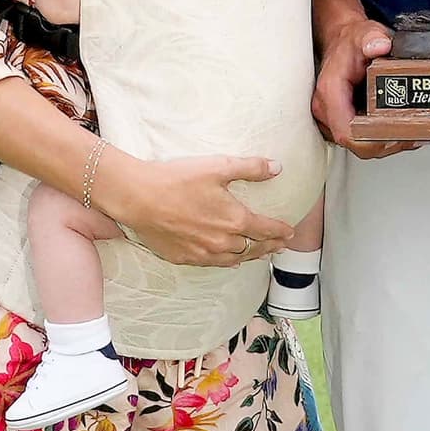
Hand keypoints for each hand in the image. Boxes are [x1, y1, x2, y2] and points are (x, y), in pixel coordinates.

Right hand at [103, 152, 293, 267]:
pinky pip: (213, 264)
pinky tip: (231, 261)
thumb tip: (277, 168)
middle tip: (280, 246)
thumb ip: (251, 168)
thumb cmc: (177, 179)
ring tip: (261, 255)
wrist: (139, 197)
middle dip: (270, 246)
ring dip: (251, 256)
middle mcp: (223, 241)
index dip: (281, 231)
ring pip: (235, 258)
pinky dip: (227, 262)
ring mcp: (204, 252)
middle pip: (254, 247)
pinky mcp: (185, 258)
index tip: (290, 232)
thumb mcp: (218, 167)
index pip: (267, 229)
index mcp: (235, 220)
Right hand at [315, 14, 403, 158]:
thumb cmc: (350, 43)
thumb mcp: (363, 33)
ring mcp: (334, 118)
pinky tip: (400, 128)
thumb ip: (372, 37)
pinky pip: (362, 138)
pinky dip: (382, 136)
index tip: (397, 134)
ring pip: (361, 145)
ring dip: (387, 142)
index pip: (347, 131)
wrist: (341, 43)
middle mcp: (328, 109)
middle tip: (412, 134)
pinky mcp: (343, 121)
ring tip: (411, 132)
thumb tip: (381, 45)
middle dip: (386, 143)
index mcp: (330, 92)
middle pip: (357, 144)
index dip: (373, 140)